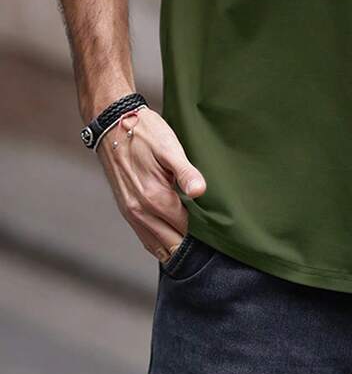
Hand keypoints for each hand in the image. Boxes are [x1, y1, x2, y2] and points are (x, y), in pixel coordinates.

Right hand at [96, 107, 206, 262]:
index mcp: (155, 197)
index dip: (202, 231)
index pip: (185, 228)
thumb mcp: (169, 147)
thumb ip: (185, 172)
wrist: (113, 127)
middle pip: (171, 244)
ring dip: (175, 246)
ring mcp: (131, 213)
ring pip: (157, 247)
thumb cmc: (145, 134)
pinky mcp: (127, 210)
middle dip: (189, 244)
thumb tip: (200, 192)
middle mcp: (141, 211)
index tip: (216, 227)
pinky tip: (172, 239)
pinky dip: (160, 244)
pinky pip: (145, 238)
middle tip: (210, 238)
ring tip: (195, 242)